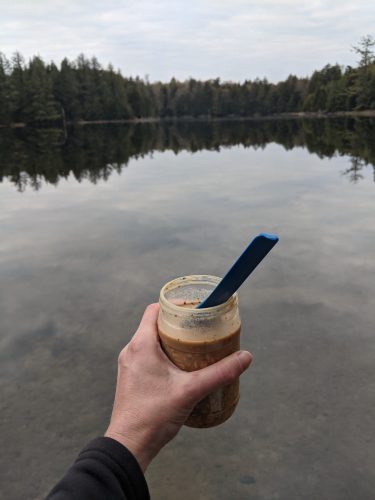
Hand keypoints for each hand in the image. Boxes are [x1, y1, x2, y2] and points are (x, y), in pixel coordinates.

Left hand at [105, 303, 251, 470]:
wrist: (129, 445)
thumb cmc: (154, 416)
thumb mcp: (191, 390)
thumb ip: (220, 373)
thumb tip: (245, 357)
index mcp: (141, 344)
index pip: (155, 310)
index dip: (175, 306)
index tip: (194, 309)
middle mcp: (131, 350)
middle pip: (155, 325)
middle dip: (178, 325)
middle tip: (200, 329)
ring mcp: (129, 365)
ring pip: (151, 341)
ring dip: (171, 341)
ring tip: (194, 347)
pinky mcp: (131, 378)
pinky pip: (147, 356)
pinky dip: (163, 354)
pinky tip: (180, 368)